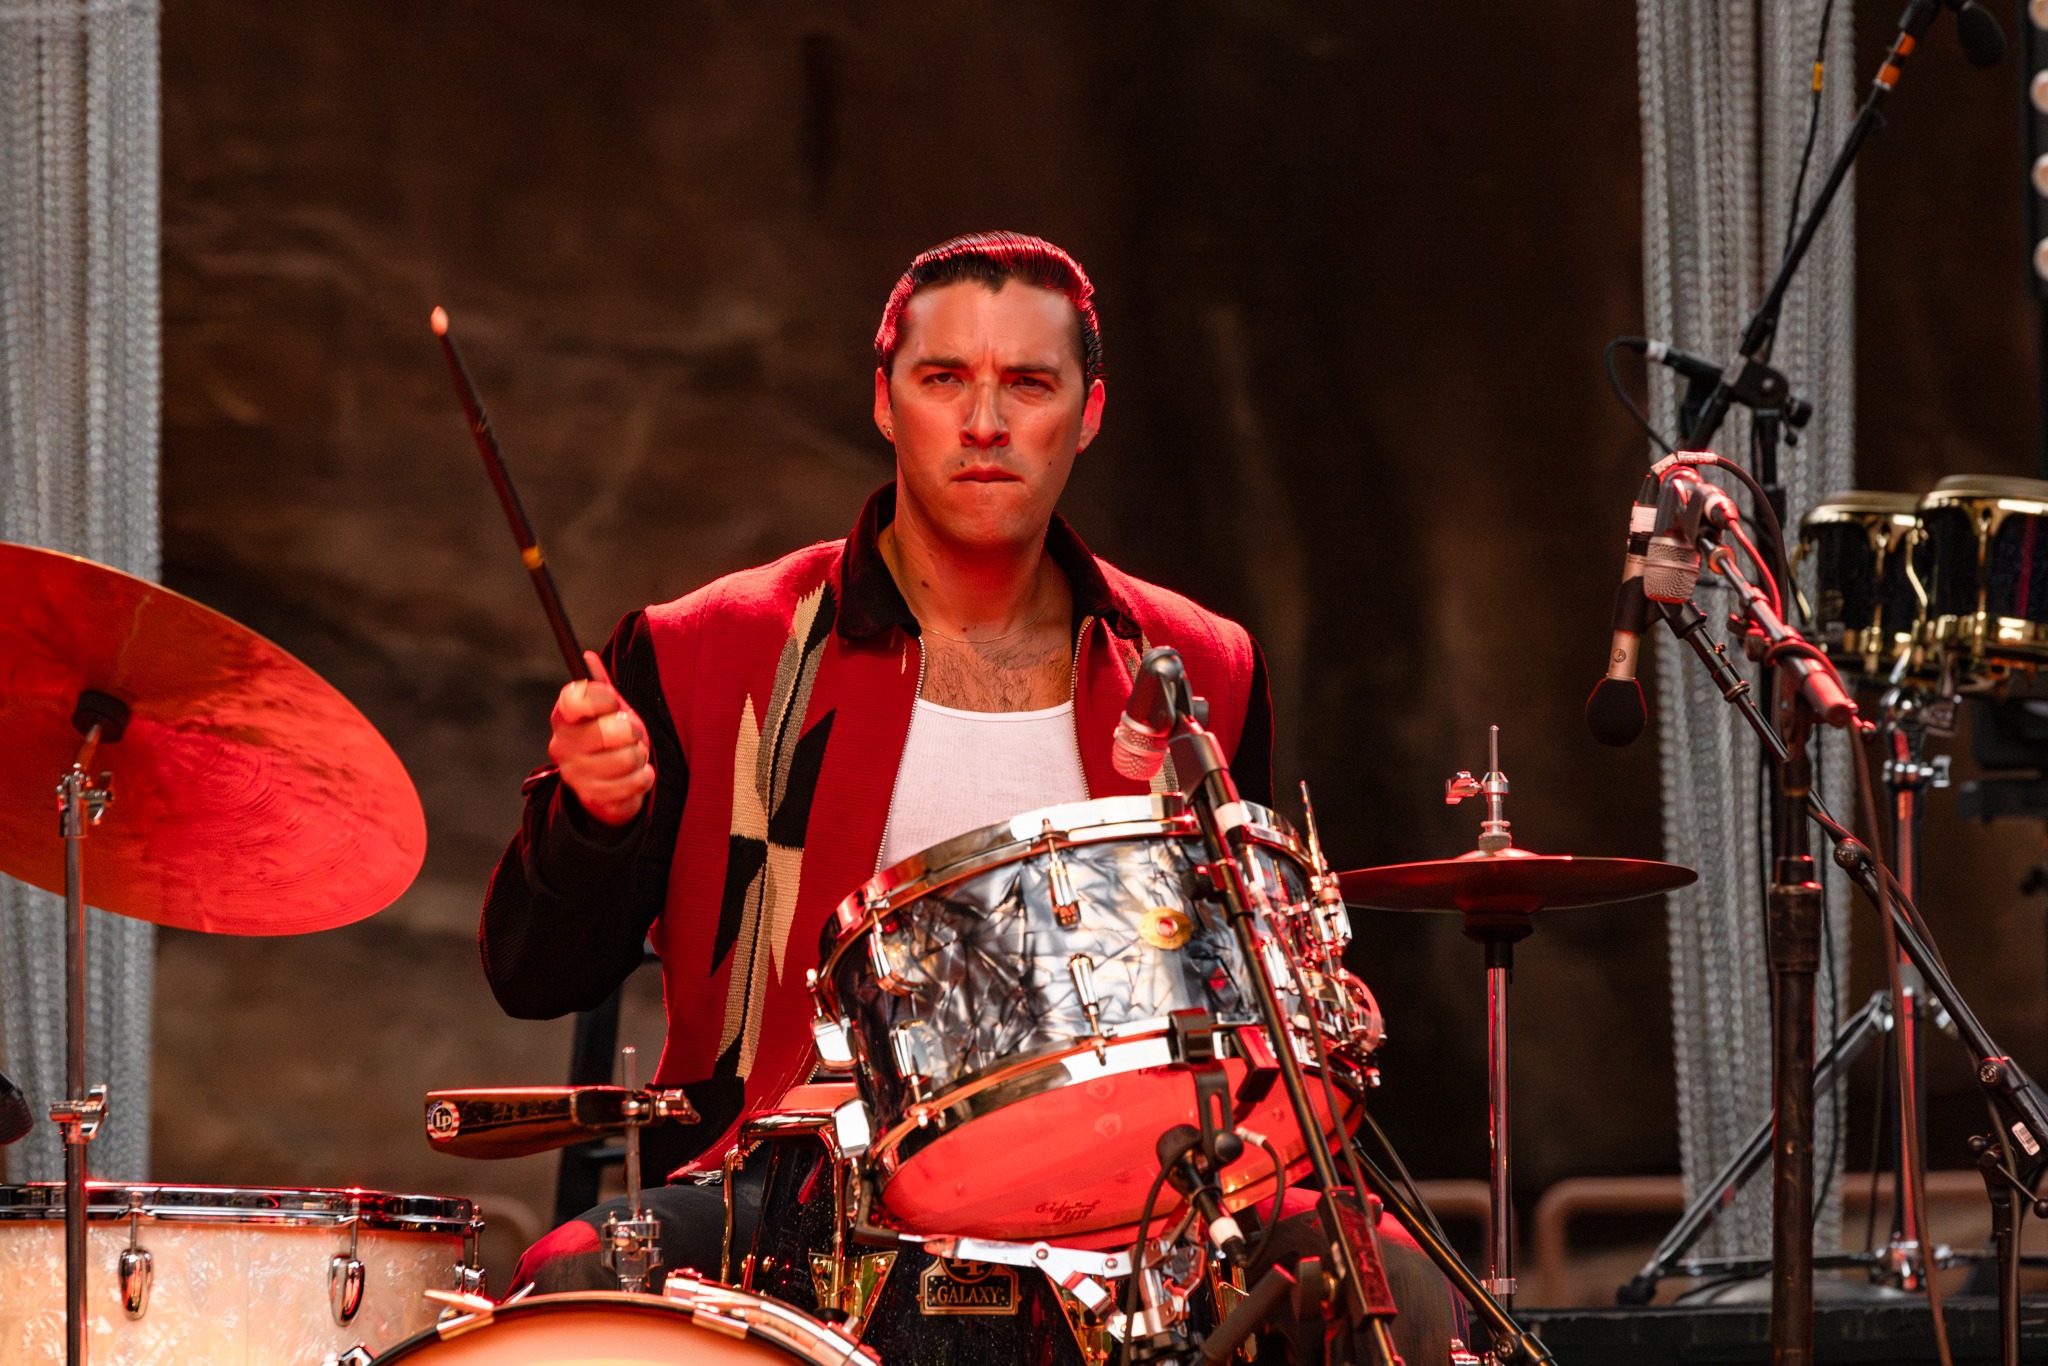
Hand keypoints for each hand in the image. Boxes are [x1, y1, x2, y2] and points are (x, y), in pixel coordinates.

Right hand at [549, 650, 654, 825]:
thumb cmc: (610, 737)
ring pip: (628, 758)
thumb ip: (601, 687)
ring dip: (640, 756)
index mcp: (564, 717)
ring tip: (633, 755)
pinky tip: (635, 776)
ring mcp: (575, 776)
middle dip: (633, 731)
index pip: (576, 698)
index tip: (616, 702)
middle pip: (609, 731)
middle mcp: (562, 746)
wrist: (609, 782)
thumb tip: (588, 657)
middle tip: (633, 734)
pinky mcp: (594, 800)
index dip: (602, 698)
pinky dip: (643, 778)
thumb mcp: (609, 709)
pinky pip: (635, 785)